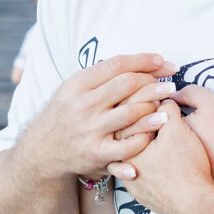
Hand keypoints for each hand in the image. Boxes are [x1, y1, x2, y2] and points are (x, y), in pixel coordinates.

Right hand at [28, 53, 175, 181]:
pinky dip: (143, 138)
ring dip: (154, 108)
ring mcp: (90, 129)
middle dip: (154, 82)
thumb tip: (137, 61)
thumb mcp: (73, 88)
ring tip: (167, 108)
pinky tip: (154, 134)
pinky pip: (128, 146)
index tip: (163, 61)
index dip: (144, 60)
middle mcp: (84, 105)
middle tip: (170, 84)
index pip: (117, 64)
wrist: (42, 150)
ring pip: (130, 113)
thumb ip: (100, 75)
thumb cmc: (66, 114)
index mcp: (79, 84)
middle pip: (127, 85)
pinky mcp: (96, 153)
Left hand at [124, 100, 213, 213]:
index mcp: (126, 149)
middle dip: (141, 125)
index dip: (140, 104)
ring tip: (161, 137)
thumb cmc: (186, 167)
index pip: (125, 120)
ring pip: (135, 159)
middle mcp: (124, 170)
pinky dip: (152, 164)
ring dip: (145, 146)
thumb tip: (163, 98)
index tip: (154, 99)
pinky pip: (144, 175)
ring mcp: (134, 186)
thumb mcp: (178, 128)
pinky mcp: (146, 197)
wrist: (197, 205)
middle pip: (128, 140)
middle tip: (157, 115)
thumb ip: (167, 108)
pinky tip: (164, 159)